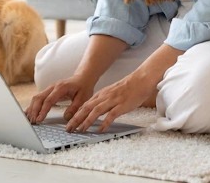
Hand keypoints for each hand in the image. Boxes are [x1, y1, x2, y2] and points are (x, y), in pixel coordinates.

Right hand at [25, 74, 94, 124]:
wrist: (82, 78)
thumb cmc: (83, 87)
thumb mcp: (83, 98)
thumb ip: (75, 108)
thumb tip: (66, 118)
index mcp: (61, 88)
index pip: (49, 100)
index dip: (43, 110)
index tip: (39, 119)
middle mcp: (53, 87)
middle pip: (39, 98)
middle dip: (34, 110)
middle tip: (33, 122)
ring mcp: (49, 89)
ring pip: (36, 98)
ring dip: (32, 109)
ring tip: (30, 120)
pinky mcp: (48, 92)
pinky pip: (38, 98)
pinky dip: (33, 106)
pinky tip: (29, 113)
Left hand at [67, 43, 183, 132]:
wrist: (140, 80)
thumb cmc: (128, 88)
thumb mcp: (111, 93)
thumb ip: (103, 101)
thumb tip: (94, 110)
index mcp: (101, 94)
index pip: (84, 105)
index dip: (75, 114)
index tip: (68, 123)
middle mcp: (104, 97)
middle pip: (86, 108)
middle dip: (76, 119)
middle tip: (69, 129)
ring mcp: (113, 101)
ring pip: (95, 111)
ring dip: (87, 121)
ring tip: (81, 130)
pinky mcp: (121, 105)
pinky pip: (111, 115)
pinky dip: (104, 122)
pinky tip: (100, 129)